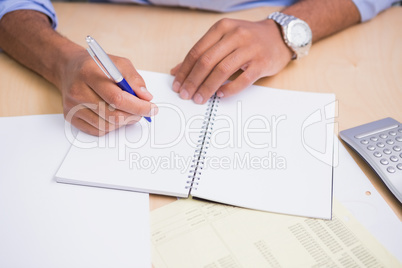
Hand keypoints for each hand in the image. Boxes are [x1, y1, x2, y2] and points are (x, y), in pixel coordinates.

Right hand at [60, 49, 157, 135]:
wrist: (69, 68)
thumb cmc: (96, 66)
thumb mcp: (118, 63)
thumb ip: (134, 79)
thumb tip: (146, 97)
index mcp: (89, 73)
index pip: (117, 98)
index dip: (138, 106)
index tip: (152, 108)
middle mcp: (78, 91)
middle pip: (113, 115)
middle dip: (134, 115)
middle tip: (142, 111)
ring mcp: (72, 106)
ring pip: (107, 125)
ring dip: (124, 121)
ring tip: (127, 110)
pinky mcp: (71, 117)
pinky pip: (98, 130)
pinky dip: (111, 126)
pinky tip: (113, 114)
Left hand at [171, 18, 292, 103]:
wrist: (279, 36)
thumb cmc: (248, 39)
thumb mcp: (224, 39)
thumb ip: (203, 53)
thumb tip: (178, 71)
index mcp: (222, 28)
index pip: (197, 51)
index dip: (185, 70)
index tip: (177, 84)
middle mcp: (235, 35)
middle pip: (207, 61)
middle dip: (193, 81)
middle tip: (186, 95)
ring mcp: (250, 49)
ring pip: (222, 70)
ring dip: (207, 87)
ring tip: (199, 98)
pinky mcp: (261, 63)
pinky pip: (242, 80)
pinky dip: (229, 89)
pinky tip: (220, 95)